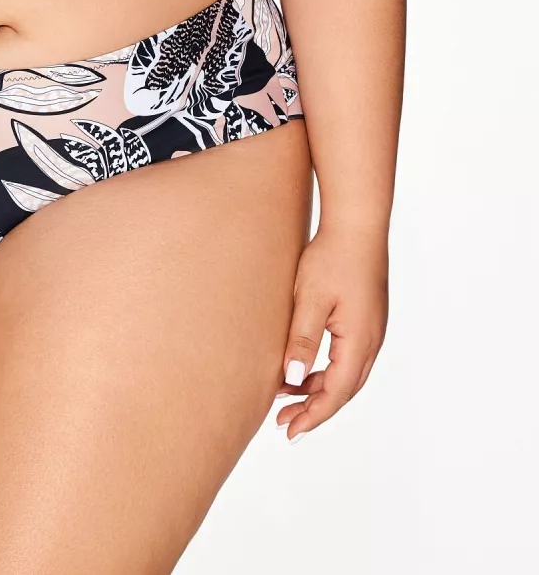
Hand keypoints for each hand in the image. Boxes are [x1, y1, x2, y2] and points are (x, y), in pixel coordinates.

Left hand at [274, 219, 388, 442]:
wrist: (357, 223)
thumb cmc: (333, 256)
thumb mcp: (310, 298)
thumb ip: (302, 341)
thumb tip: (294, 381)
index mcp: (360, 341)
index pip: (336, 393)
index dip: (312, 415)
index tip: (289, 432)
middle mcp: (372, 340)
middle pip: (344, 389)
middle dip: (314, 409)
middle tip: (283, 422)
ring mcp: (372, 329)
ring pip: (346, 374)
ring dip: (319, 389)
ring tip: (286, 396)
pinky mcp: (366, 318)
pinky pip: (348, 356)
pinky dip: (326, 369)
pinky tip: (304, 367)